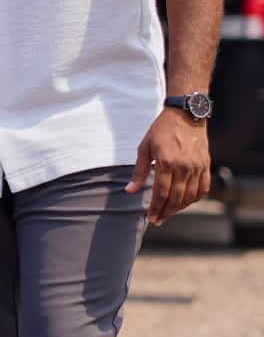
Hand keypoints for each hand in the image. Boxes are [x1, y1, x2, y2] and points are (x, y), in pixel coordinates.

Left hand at [125, 109, 210, 225]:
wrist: (185, 115)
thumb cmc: (161, 130)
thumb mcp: (145, 147)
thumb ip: (139, 171)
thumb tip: (130, 190)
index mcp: (167, 162)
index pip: (161, 192)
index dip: (156, 207)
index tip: (150, 217)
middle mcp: (184, 167)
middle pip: (176, 198)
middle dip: (166, 212)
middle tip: (158, 220)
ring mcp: (197, 167)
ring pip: (190, 196)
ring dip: (179, 208)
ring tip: (168, 213)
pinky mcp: (206, 166)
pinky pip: (203, 188)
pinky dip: (194, 199)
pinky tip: (185, 202)